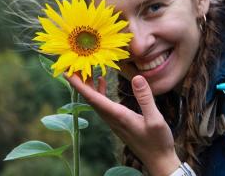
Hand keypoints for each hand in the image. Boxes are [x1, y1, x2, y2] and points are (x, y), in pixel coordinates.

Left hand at [65, 73, 180, 175]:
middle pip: (89, 98)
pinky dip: (99, 91)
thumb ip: (145, 99)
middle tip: (73, 65)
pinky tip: (101, 81)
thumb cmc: (157, 141)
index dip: (78, 84)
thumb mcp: (155, 120)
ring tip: (85, 69)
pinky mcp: (117, 120)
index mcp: (117, 115)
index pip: (92, 98)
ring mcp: (113, 120)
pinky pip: (102, 103)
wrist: (158, 160)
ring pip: (94, 100)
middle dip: (79, 81)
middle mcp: (111, 117)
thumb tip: (136, 78)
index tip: (67, 72)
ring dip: (88, 85)